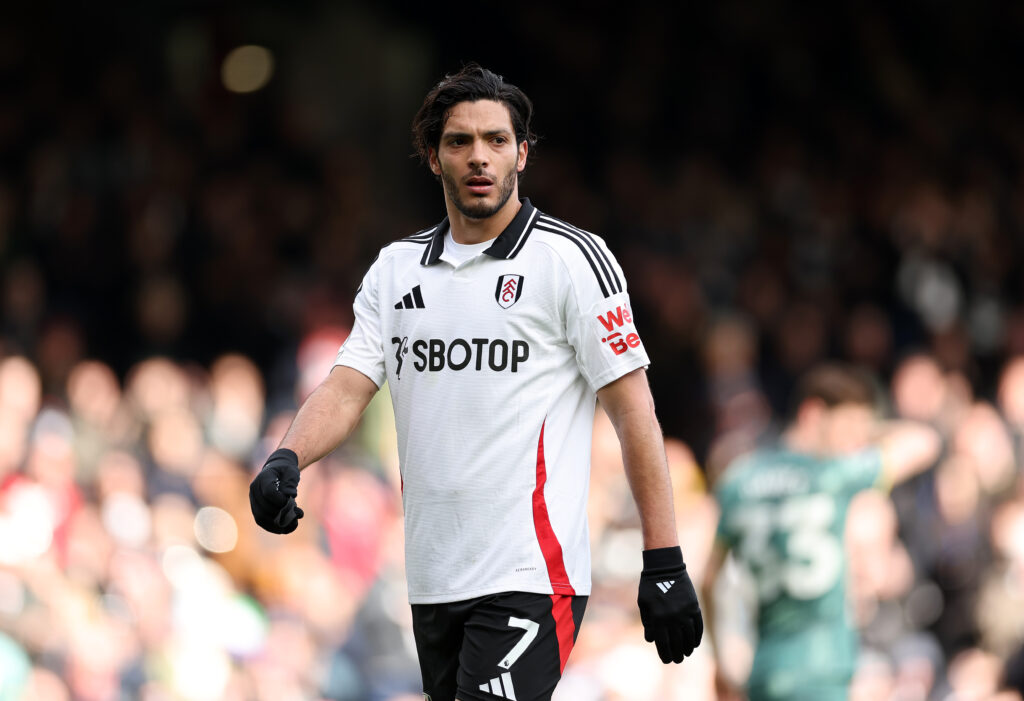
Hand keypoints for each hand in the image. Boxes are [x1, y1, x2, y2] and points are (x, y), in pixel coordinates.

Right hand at [249, 448, 303, 533]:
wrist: (278, 471)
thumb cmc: (286, 471)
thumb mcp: (292, 472)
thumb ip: (290, 482)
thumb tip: (290, 495)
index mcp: (263, 478)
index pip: (269, 493)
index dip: (281, 501)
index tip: (294, 502)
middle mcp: (254, 490)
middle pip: (264, 508)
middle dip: (283, 514)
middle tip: (299, 514)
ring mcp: (253, 501)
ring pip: (261, 518)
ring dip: (278, 524)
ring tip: (295, 523)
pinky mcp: (256, 509)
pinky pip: (262, 522)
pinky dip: (274, 527)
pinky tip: (287, 528)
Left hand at [637, 546, 702, 663]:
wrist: (665, 567)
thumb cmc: (650, 586)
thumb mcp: (643, 604)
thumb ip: (648, 623)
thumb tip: (651, 640)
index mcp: (657, 618)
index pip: (663, 643)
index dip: (665, 654)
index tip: (667, 661)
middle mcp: (672, 617)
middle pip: (677, 642)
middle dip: (677, 654)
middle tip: (678, 660)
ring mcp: (685, 612)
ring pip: (689, 636)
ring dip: (688, 648)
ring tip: (686, 654)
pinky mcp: (694, 606)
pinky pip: (697, 626)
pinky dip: (697, 636)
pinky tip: (694, 643)